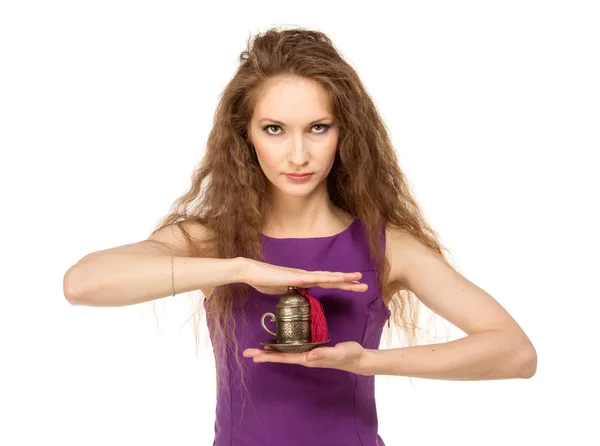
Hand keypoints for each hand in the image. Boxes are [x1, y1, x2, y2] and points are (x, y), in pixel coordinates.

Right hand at [239, 258, 367, 294]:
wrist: (252, 272)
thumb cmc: (264, 280)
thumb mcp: (282, 291)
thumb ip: (292, 293)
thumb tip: (298, 297)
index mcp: (304, 280)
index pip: (326, 283)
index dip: (340, 285)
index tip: (354, 286)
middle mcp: (306, 275)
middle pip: (332, 279)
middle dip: (349, 282)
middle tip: (365, 284)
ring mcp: (303, 275)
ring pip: (328, 277)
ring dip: (344, 278)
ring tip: (359, 278)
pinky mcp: (297, 277)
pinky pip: (316, 278)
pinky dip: (329, 278)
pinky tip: (339, 278)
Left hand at [242, 341, 371, 375]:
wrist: (358, 358)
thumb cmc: (350, 354)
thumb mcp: (339, 352)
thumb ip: (325, 354)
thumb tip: (308, 356)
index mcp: (309, 359)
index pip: (285, 358)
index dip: (269, 356)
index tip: (255, 355)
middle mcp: (305, 358)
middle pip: (281, 357)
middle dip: (264, 355)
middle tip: (246, 353)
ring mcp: (308, 355)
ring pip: (285, 354)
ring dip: (270, 352)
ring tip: (257, 350)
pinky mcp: (312, 351)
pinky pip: (292, 350)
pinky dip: (282, 348)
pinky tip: (278, 345)